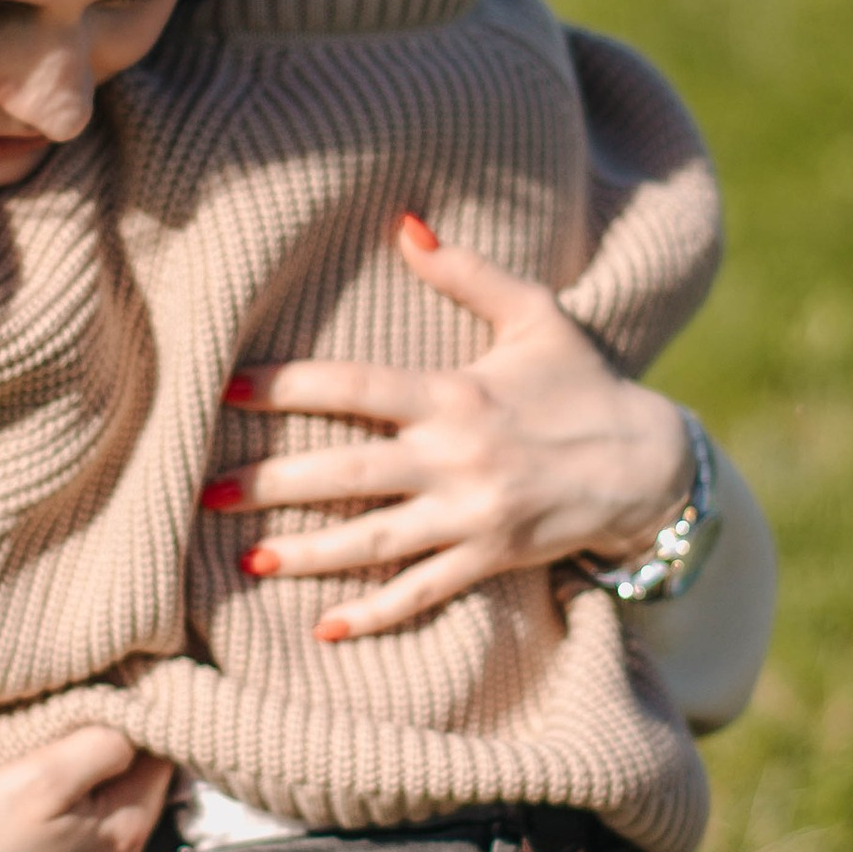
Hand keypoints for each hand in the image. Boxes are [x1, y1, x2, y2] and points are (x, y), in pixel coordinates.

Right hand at [0, 727, 172, 851]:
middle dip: (116, 760)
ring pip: (111, 822)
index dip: (139, 726)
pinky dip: (73, 827)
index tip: (107, 706)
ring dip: (92, 795)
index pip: (162, 761)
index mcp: (125, 833)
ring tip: (50, 775)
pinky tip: (38, 819)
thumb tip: (136, 731)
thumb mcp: (38, 776)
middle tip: (73, 732)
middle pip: (138, 792)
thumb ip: (100, 747)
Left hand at [209, 219, 696, 641]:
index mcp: (456, 393)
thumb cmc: (583, 383)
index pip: (354, 386)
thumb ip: (466, 273)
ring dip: (307, 553)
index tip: (225, 388)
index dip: (286, 385)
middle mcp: (458, 456)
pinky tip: (324, 628)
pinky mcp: (491, 558)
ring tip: (244, 559)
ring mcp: (473, 514)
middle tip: (202, 489)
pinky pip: (424, 591)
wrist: (650, 463)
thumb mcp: (534, 315)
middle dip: (271, 482)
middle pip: (347, 472)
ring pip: (375, 540)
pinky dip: (375, 613)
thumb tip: (403, 223)